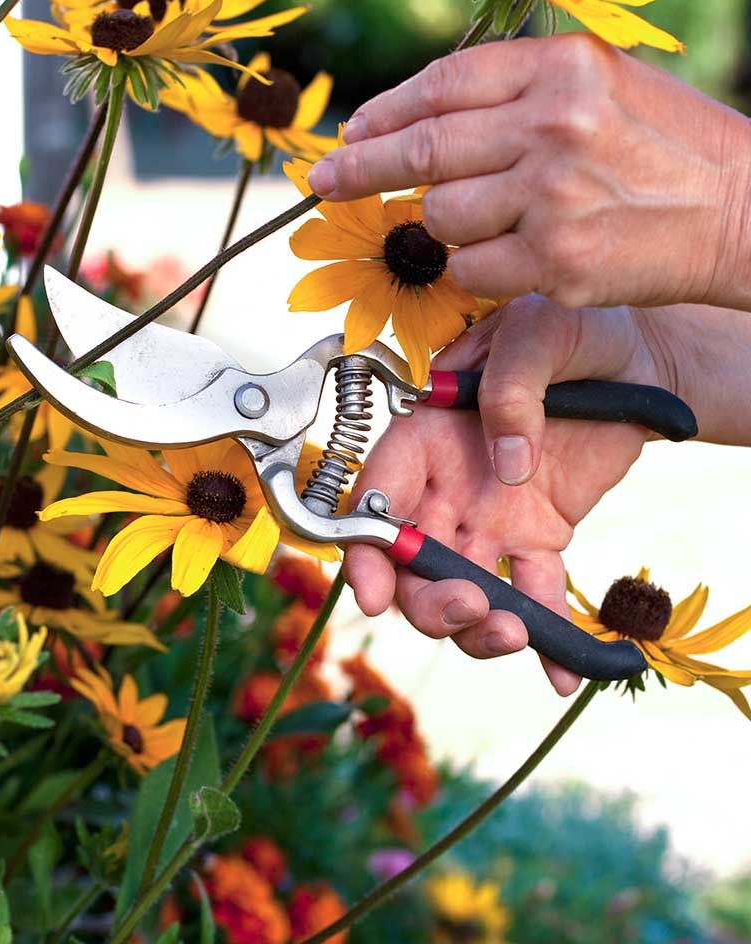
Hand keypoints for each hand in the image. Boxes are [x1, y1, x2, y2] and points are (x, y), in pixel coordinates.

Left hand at [308, 34, 750, 309]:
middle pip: (421, 151)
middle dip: (359, 169)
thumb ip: (518, 87)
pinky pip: (470, 269)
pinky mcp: (556, 261)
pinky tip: (507, 257)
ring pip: (440, 215)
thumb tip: (419, 113)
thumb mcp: (604, 82)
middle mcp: (551, 125)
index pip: (440, 84)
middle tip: (323, 183)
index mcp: (560, 67)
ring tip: (486, 221)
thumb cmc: (669, 145)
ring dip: (443, 225)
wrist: (741, 209)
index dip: (381, 112)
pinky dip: (473, 268)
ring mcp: (552, 195)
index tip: (348, 133)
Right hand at [345, 295, 675, 695]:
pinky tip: (563, 671)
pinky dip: (546, 638)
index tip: (371, 592)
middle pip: (411, 562)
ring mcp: (489, 517)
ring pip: (461, 589)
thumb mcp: (537, 332)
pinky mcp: (537, 538)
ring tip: (514, 635)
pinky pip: (533, 594)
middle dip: (426, 599)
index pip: (375, 496)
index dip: (362, 549)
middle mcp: (445, 483)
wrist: (637, 360)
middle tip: (472, 607)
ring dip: (476, 626)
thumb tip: (507, 468)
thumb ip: (510, 387)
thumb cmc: (571, 328)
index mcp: (425, 431)